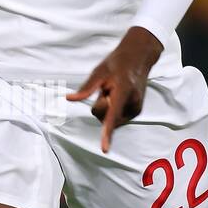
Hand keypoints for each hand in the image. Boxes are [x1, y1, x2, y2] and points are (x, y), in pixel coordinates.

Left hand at [66, 26, 162, 152]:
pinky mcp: (136, 111)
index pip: (112, 115)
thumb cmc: (117, 63)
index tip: (105, 149)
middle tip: (106, 89)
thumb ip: (85, 88)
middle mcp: (133, 101)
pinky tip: (118, 96)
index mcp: (124, 90)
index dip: (107, 133)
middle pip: (106, 117)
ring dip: (107, 109)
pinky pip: (116, 118)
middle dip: (100, 107)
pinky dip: (113, 110)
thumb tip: (69, 98)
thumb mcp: (99, 71)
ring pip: (111, 120)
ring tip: (114, 91)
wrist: (139, 58)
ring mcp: (136, 108)